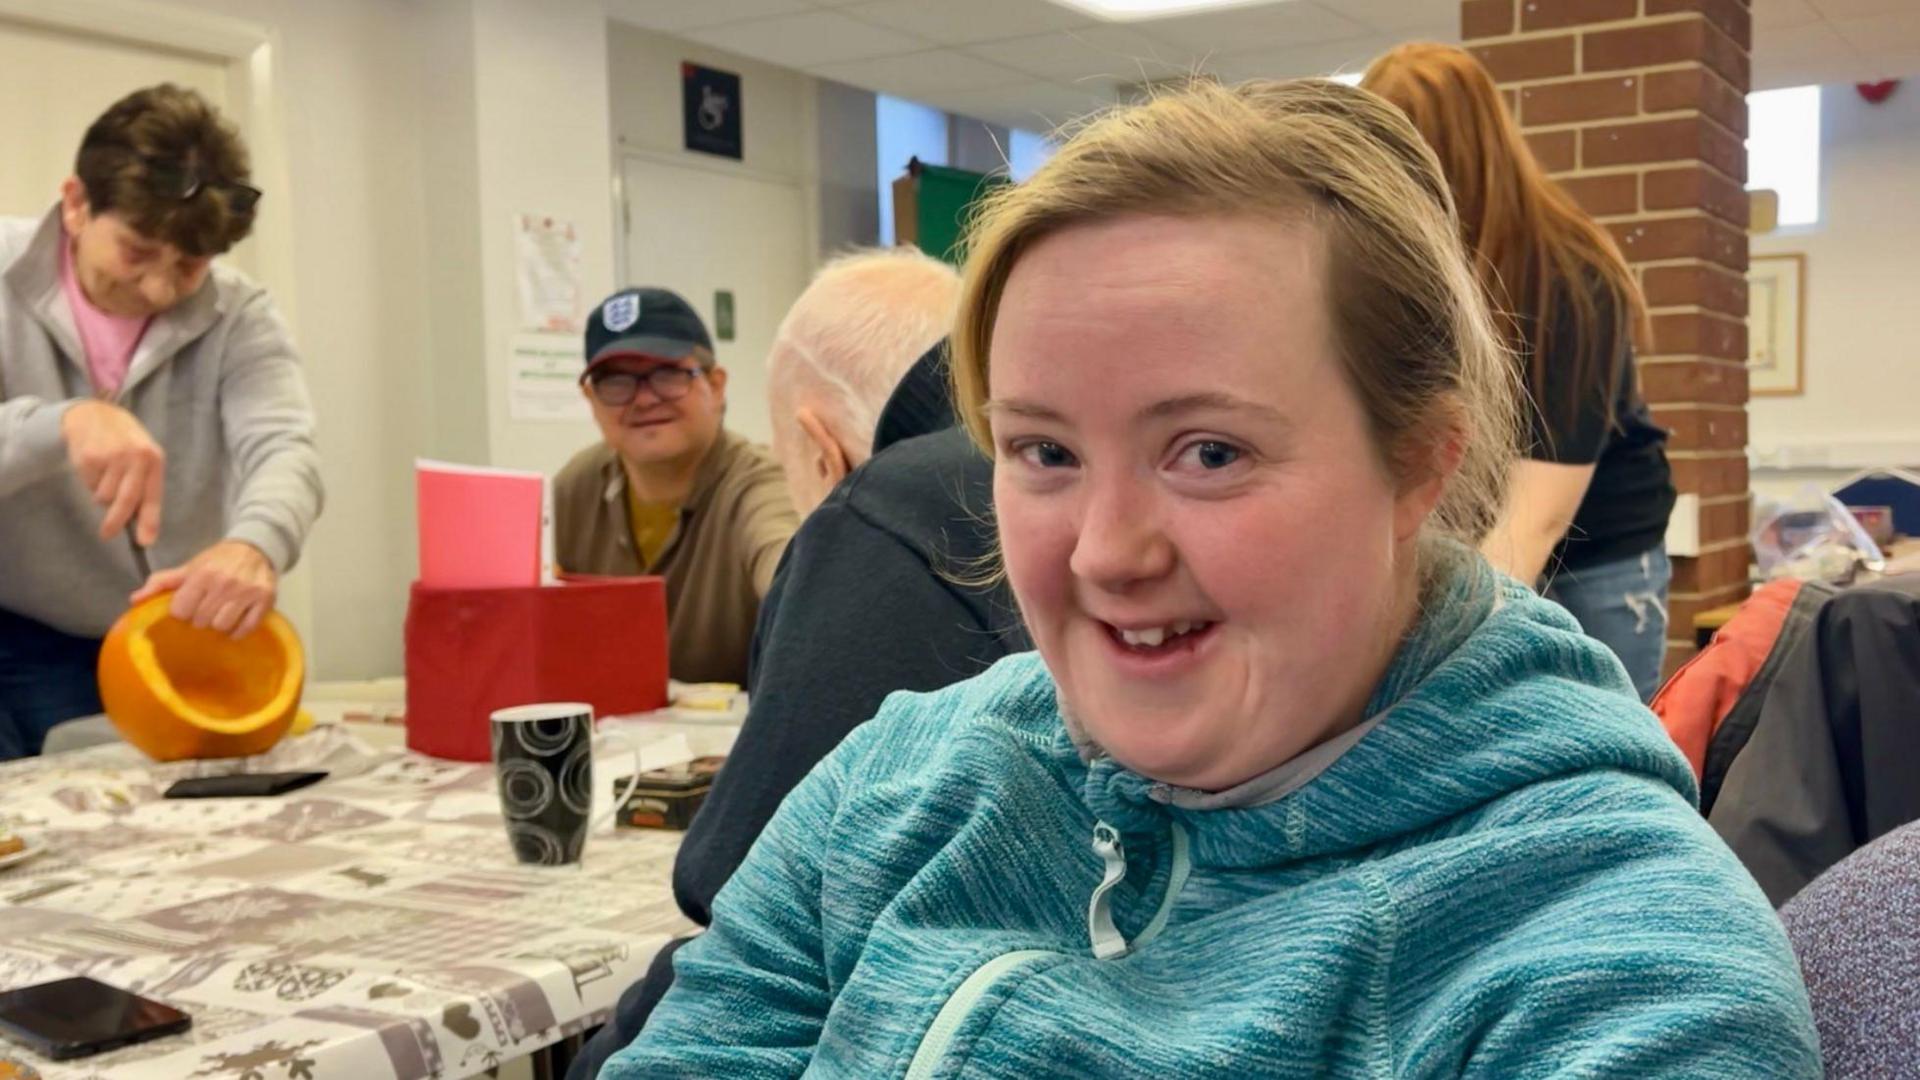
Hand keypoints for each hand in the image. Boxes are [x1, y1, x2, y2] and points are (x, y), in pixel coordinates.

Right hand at [62, 400, 164, 544]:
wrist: (96, 414)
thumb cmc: (125, 442)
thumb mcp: (143, 457)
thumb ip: (143, 486)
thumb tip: (142, 524)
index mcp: (154, 460)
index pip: (152, 496)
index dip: (149, 521)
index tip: (145, 542)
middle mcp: (135, 457)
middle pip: (126, 501)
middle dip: (116, 522)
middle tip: (107, 534)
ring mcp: (111, 457)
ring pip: (104, 497)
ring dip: (102, 496)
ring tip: (105, 477)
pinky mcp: (89, 457)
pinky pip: (89, 485)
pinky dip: (90, 483)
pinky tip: (95, 467)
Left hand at [131, 540, 277, 637]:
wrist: (255, 549)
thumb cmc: (217, 561)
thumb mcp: (188, 568)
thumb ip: (161, 583)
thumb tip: (135, 600)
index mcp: (202, 575)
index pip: (181, 611)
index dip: (182, 612)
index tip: (187, 608)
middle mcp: (225, 583)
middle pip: (202, 621)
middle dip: (200, 619)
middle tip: (205, 611)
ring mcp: (247, 593)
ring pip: (223, 626)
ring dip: (219, 625)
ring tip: (220, 615)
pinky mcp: (266, 600)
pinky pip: (246, 628)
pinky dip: (238, 630)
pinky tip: (235, 621)